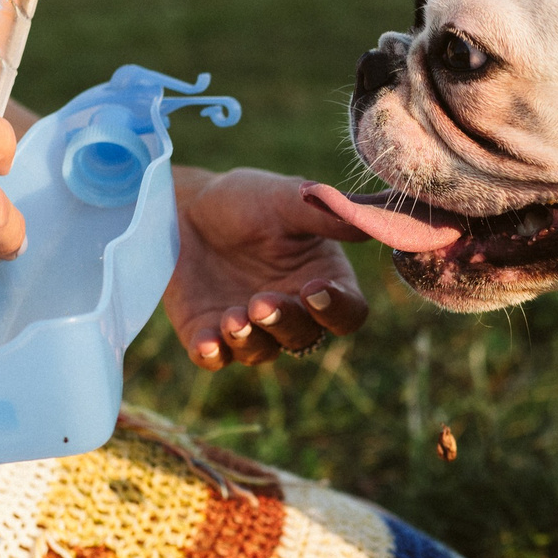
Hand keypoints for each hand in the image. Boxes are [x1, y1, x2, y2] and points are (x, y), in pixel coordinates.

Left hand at [165, 168, 370, 367]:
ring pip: (262, 352)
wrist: (183, 207)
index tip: (314, 290)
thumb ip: (327, 213)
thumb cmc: (246, 200)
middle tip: (262, 301)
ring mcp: (251, 327)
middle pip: (304, 337)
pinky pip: (215, 358)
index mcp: (323, 280)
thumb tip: (374, 218)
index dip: (336, 309)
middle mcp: (292, 311)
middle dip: (284, 323)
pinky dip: (213, 353)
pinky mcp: (208, 334)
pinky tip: (208, 342)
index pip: (348, 312)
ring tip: (232, 316)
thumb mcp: (287, 199)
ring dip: (250, 339)